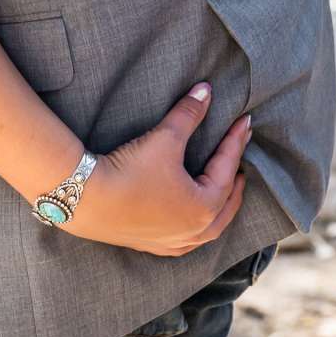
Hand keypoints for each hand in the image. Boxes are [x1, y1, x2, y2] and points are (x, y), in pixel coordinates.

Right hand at [64, 83, 251, 256]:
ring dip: (223, 206)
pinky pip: (191, 240)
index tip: (245, 122)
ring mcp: (177, 243)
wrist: (89, 200)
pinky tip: (197, 221)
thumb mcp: (165, 138)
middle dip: (236, 178)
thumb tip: (206, 90)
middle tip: (242, 157)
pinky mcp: (157, 246)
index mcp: (204, 207)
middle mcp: (196, 231)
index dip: (236, 141)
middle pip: (227, 203)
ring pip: (212, 227)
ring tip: (227, 189)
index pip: (228, 167)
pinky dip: (202, 226)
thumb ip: (189, 114)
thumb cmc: (131, 170)